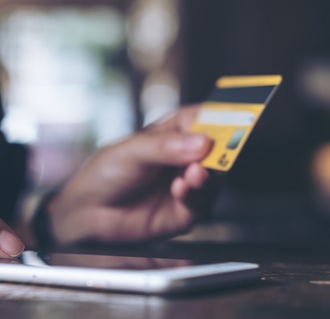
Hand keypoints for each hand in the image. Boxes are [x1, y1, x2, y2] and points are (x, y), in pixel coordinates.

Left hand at [48, 106, 217, 244]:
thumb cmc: (105, 173)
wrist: (87, 212)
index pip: (205, 119)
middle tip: (220, 149)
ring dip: (207, 174)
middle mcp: (183, 159)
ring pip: (213, 177)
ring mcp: (185, 185)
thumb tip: (203, 142)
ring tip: (194, 173)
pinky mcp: (183, 212)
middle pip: (217, 150)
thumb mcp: (132, 151)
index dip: (226, 116)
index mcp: (172, 134)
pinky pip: (200, 202)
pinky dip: (195, 194)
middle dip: (222, 149)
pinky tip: (181, 188)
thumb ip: (166, 147)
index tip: (242, 116)